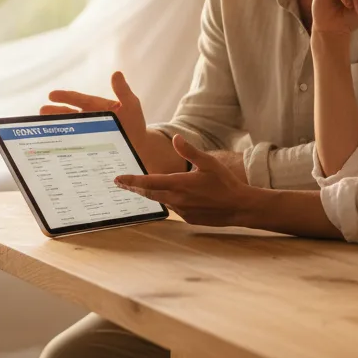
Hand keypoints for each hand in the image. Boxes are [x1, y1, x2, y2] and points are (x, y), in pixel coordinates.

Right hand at [42, 71, 149, 161]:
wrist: (140, 149)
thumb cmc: (135, 125)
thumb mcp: (131, 106)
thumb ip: (124, 92)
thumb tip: (116, 73)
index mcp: (95, 107)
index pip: (78, 100)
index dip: (65, 97)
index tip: (51, 95)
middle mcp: (88, 119)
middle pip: (69, 114)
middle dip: (55, 112)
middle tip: (42, 111)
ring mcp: (86, 134)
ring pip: (68, 129)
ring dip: (56, 127)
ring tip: (44, 128)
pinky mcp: (86, 148)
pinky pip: (73, 146)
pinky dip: (63, 145)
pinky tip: (54, 149)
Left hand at [114, 135, 253, 226]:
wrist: (239, 207)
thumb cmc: (225, 182)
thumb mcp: (209, 162)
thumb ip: (189, 151)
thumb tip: (175, 138)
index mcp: (180, 183)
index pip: (149, 182)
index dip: (131, 181)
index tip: (118, 180)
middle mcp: (178, 199)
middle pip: (149, 194)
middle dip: (134, 189)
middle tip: (121, 184)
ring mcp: (182, 211)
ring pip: (162, 201)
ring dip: (151, 194)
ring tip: (141, 188)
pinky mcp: (189, 218)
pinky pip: (174, 208)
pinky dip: (169, 201)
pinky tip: (171, 196)